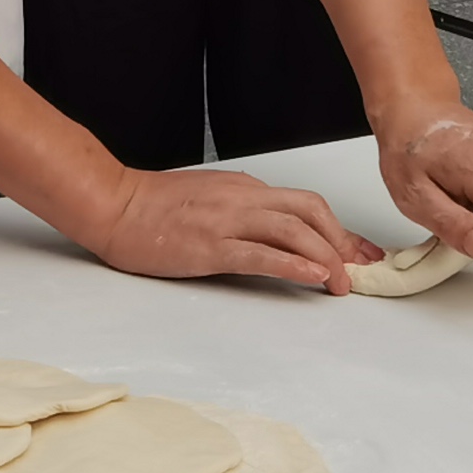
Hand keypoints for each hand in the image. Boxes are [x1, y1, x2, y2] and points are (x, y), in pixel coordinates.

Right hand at [82, 165, 363, 290]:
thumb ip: (241, 209)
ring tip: (342, 284)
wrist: (112, 204)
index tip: (360, 252)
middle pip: (311, 211)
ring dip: (326, 258)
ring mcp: (227, 221)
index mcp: (244, 188)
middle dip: (342, 241)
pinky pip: (262, 254)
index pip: (304, 205)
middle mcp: (243, 198)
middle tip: (360, 271)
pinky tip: (313, 277)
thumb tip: (271, 231)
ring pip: (294, 231)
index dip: (339, 230)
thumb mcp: (208, 197)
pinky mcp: (210, 246)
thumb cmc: (151, 206)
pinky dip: (294, 265)